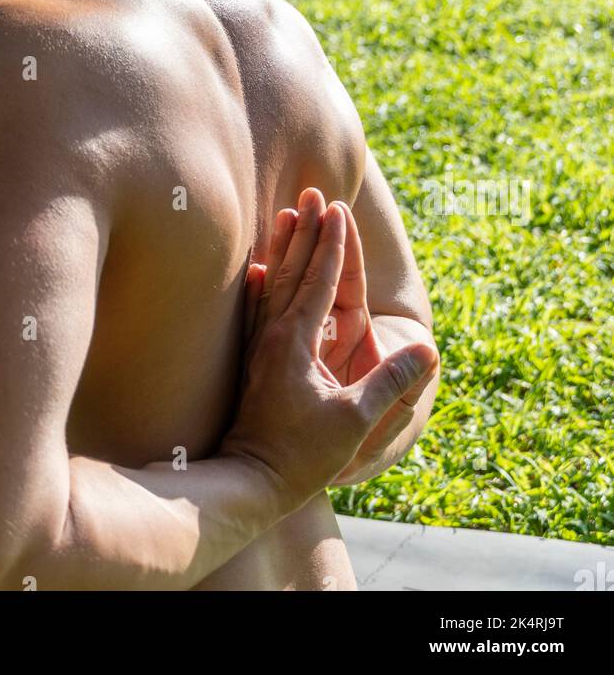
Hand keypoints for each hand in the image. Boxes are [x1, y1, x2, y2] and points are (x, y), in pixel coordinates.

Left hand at [224, 188, 437, 511]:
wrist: (248, 483)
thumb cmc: (301, 457)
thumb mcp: (355, 421)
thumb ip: (391, 384)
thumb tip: (428, 351)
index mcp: (298, 340)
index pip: (320, 279)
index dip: (332, 243)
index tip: (337, 208)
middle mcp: (275, 334)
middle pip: (293, 269)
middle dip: (306, 230)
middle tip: (311, 191)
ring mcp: (260, 346)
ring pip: (273, 282)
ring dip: (284, 246)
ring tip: (286, 213)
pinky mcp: (252, 361)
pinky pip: (256, 309)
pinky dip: (261, 282)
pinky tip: (257, 270)